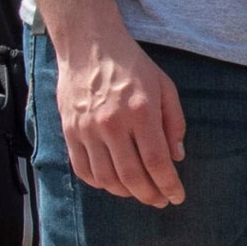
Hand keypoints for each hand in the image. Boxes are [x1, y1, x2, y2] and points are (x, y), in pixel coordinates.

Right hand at [55, 26, 186, 207]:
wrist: (89, 45)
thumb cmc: (132, 65)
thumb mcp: (165, 86)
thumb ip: (174, 122)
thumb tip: (177, 157)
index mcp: (140, 112)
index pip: (156, 161)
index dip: (169, 185)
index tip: (177, 197)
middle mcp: (112, 124)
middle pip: (132, 176)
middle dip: (150, 195)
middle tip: (161, 200)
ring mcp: (87, 129)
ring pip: (106, 178)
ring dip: (126, 192)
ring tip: (140, 192)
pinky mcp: (70, 131)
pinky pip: (83, 169)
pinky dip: (99, 183)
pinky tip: (113, 183)